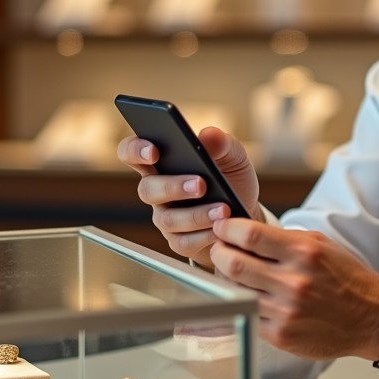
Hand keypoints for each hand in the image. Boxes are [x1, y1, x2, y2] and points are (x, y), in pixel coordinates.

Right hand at [118, 127, 260, 268]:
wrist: (246, 212)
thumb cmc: (232, 179)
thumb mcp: (233, 156)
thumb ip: (222, 143)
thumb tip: (208, 135)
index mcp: (162, 162)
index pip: (131, 152)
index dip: (135, 150)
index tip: (154, 151)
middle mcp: (157, 191)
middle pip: (147, 190)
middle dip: (173, 187)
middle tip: (201, 184)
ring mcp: (166, 217)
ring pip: (167, 219)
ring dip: (196, 214)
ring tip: (223, 209)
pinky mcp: (179, 241)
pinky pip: (183, 242)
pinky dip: (204, 235)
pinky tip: (221, 228)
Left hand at [209, 219, 378, 359]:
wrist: (372, 318)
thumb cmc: (346, 278)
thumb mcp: (320, 245)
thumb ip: (283, 239)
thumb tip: (244, 233)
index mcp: (304, 252)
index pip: (250, 235)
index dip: (227, 229)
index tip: (223, 228)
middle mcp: (294, 281)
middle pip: (234, 263)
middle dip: (218, 253)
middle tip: (220, 250)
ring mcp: (286, 311)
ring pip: (234, 291)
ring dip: (226, 280)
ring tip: (231, 274)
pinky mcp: (281, 335)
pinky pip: (246, 316)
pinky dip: (239, 304)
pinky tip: (243, 297)